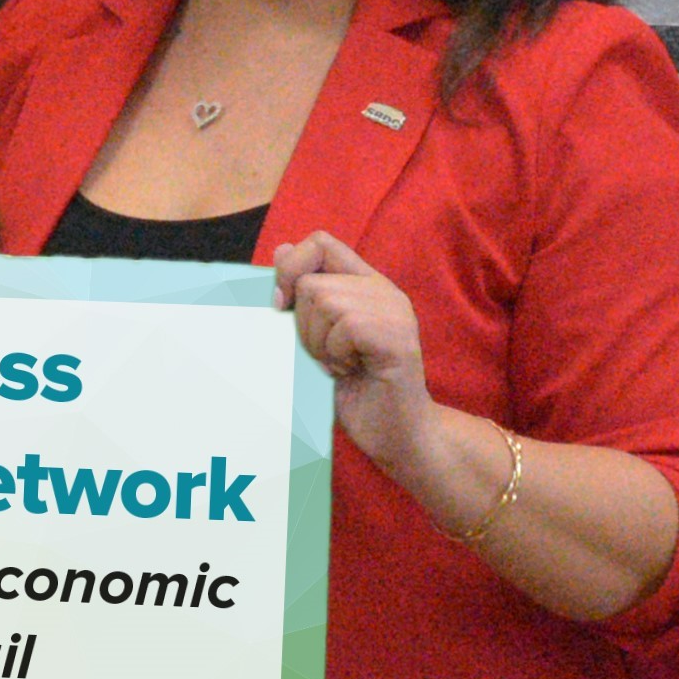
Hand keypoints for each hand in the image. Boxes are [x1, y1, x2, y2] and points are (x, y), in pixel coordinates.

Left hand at [269, 234, 441, 479]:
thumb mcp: (318, 337)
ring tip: (340, 365)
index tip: (280, 307)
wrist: (399, 436)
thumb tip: (281, 249)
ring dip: (317, 343)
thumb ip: (305, 296)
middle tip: (326, 355)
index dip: (291, 268)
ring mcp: (394, 312)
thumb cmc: (356, 390)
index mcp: (366, 284)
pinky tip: (350, 372)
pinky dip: (334, 354)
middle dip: (302, 325)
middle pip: (312, 281)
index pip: (321, 242)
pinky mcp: (397, 338)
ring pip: (324, 301)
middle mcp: (383, 290)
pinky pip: (344, 326)